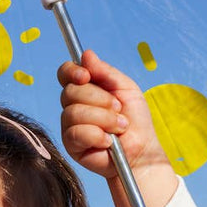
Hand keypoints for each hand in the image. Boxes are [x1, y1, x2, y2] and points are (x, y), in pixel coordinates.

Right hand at [58, 50, 177, 206]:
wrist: (141, 151)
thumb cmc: (135, 121)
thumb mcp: (126, 89)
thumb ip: (106, 72)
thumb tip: (86, 55)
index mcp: (85, 89)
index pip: (65, 73)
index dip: (71, 71)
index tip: (85, 76)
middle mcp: (73, 106)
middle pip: (70, 92)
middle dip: (100, 100)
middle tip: (118, 110)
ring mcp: (70, 125)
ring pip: (74, 112)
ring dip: (103, 119)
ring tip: (118, 128)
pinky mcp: (71, 145)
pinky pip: (76, 133)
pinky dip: (97, 135)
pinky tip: (107, 142)